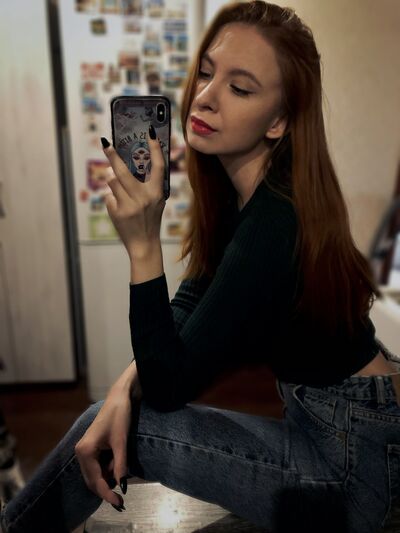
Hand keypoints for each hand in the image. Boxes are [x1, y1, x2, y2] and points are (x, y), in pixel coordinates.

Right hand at [74, 385, 132, 509]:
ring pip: (95, 473)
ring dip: (108, 476)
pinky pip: (97, 465)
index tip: (119, 503)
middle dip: (106, 488)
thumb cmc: (119, 415)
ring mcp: (84, 450)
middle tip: (122, 497)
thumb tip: (122, 485)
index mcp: (85, 451)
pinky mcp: (90, 448)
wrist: (119, 398)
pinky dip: (107, 468)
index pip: (95, 480)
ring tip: (121, 465)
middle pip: (92, 480)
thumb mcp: (121, 441)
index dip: (107, 494)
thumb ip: (120, 464)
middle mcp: (80, 452)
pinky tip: (116, 460)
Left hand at [101, 127, 165, 257]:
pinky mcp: (117, 212)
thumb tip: (125, 167)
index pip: (158, 166)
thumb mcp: (156, 202)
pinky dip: (111, 199)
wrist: (144, 244)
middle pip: (122, 170)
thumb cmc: (150, 220)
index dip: (155, 148)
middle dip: (112, 155)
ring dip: (111, 179)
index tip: (149, 132)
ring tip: (115, 182)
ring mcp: (129, 205)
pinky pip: (108, 196)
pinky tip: (118, 207)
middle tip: (105, 143)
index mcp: (157, 193)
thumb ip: (147, 186)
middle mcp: (143, 197)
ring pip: (112, 181)